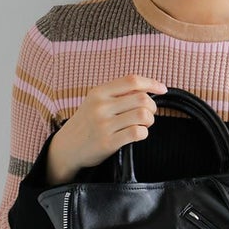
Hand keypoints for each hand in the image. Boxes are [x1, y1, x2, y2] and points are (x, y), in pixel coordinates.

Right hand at [46, 74, 168, 183]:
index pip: (132, 80)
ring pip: (142, 115)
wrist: (66, 147)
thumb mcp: (95, 102)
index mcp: (99, 92)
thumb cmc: (86, 123)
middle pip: (142, 98)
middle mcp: (100, 106)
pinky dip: (144, 133)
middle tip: (148, 114)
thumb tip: (148, 88)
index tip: (162, 89)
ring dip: (149, 121)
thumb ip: (117, 94)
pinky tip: (138, 134)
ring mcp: (103, 125)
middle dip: (152, 107)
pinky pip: (137, 133)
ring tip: (142, 124)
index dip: (152, 83)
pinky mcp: (107, 143)